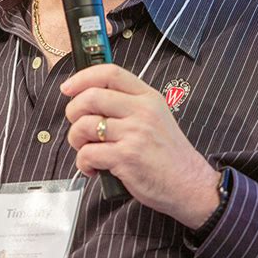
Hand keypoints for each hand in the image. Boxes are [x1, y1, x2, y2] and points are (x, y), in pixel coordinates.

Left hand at [61, 64, 219, 229]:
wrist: (190, 184)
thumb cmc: (169, 154)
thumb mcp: (156, 116)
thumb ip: (128, 104)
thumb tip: (89, 98)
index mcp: (148, 97)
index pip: (110, 73)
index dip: (83, 77)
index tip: (68, 87)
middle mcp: (141, 110)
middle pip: (91, 97)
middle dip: (73, 111)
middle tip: (76, 124)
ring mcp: (134, 133)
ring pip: (85, 125)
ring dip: (76, 139)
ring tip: (85, 148)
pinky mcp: (126, 157)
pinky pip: (88, 153)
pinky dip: (83, 163)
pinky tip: (93, 168)